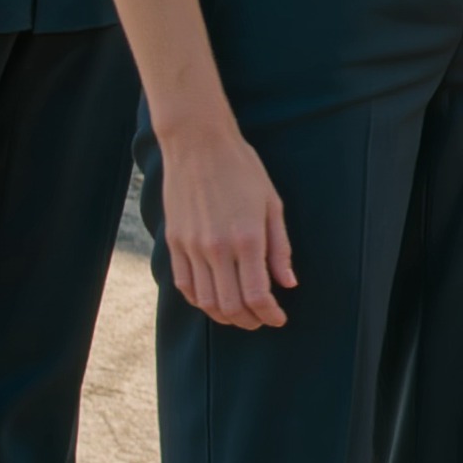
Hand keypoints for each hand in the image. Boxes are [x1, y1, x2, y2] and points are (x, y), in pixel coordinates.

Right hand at [159, 109, 296, 328]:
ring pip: (206, 302)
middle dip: (250, 320)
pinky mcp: (174, 242)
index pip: (257, 294)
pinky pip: (184, 285)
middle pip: (231, 305)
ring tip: (240, 314)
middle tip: (262, 320)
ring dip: (225, 316)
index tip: (279, 318)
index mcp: (247, 237)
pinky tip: (213, 299)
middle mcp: (217, 247)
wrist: (198, 142)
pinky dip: (200, 301)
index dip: (270, 314)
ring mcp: (191, 247)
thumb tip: (288, 284)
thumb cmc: (241, 168)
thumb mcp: (271, 203)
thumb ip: (280, 247)